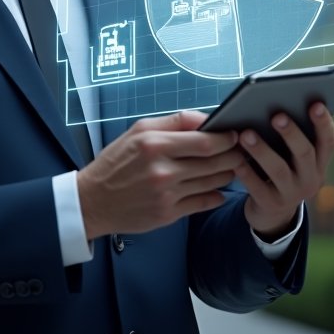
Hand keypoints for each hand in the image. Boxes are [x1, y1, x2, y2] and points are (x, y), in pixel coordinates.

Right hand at [77, 110, 243, 240]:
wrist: (93, 200)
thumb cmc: (117, 162)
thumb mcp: (138, 131)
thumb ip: (174, 122)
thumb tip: (207, 119)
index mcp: (154, 144)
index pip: (204, 140)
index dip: (226, 138)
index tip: (234, 134)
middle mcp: (162, 170)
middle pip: (214, 162)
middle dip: (233, 155)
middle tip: (240, 151)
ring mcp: (166, 194)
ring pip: (213, 182)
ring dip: (227, 174)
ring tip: (228, 167)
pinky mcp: (168, 214)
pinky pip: (204, 202)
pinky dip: (216, 195)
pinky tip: (217, 189)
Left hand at [236, 102, 333, 239]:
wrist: (273, 213)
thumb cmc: (282, 171)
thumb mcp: (293, 158)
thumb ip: (291, 137)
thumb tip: (276, 102)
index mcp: (319, 162)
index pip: (329, 141)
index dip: (323, 123)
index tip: (315, 104)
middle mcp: (310, 179)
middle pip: (304, 154)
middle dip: (291, 133)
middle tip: (277, 116)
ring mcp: (292, 194)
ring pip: (278, 170)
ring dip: (262, 150)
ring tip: (246, 133)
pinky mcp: (271, 204)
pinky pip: (257, 187)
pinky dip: (246, 172)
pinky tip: (235, 158)